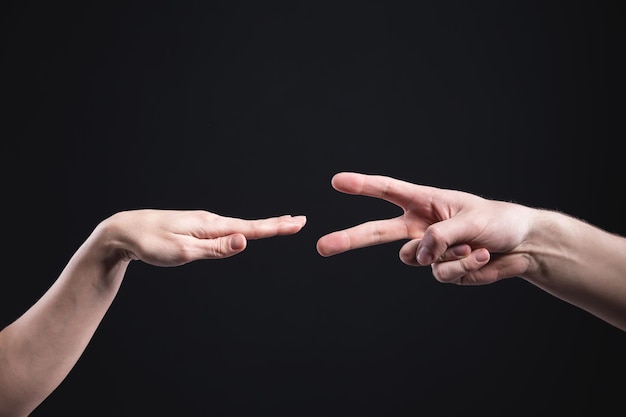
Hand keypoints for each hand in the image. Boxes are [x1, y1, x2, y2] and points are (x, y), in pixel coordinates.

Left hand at [101, 209, 306, 266]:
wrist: (123, 231)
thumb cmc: (150, 243)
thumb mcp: (183, 251)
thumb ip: (215, 249)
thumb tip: (245, 242)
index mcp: (211, 226)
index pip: (251, 229)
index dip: (276, 228)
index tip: (298, 223)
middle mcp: (210, 221)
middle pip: (249, 225)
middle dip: (275, 225)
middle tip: (298, 221)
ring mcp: (202, 224)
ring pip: (238, 227)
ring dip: (261, 227)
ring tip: (279, 225)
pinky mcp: (194, 228)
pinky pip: (225, 230)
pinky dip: (242, 229)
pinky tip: (243, 232)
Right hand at [316, 172, 534, 284]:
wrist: (522, 246)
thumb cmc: (497, 221)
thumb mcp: (471, 220)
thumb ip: (440, 236)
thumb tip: (418, 255)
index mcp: (425, 202)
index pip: (388, 191)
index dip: (362, 186)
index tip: (337, 181)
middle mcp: (420, 226)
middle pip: (377, 232)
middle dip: (349, 239)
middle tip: (322, 246)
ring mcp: (429, 250)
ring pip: (414, 259)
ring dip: (446, 256)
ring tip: (472, 247)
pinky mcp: (442, 269)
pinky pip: (441, 274)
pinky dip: (463, 268)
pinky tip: (480, 257)